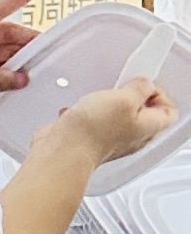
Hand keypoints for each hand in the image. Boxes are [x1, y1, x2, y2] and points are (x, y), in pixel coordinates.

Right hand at [52, 80, 180, 179]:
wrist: (65, 150)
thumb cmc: (94, 129)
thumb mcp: (124, 98)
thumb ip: (140, 88)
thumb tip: (145, 84)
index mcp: (150, 128)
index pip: (169, 110)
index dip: (158, 92)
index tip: (141, 83)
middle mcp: (135, 137)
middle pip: (145, 113)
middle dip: (133, 96)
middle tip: (121, 88)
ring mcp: (114, 140)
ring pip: (121, 116)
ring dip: (110, 103)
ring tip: (100, 98)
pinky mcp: (94, 140)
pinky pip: (98, 121)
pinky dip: (90, 112)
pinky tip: (81, 109)